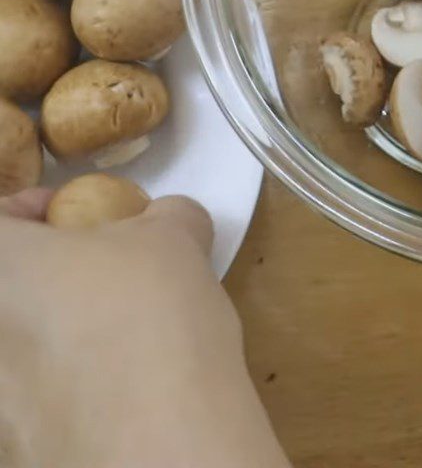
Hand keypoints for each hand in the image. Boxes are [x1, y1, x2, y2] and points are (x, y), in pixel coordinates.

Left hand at [0, 189, 290, 467]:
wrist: (161, 437)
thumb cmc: (149, 311)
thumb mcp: (175, 236)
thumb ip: (167, 215)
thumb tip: (171, 220)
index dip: (28, 208)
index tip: (73, 216)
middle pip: (10, 289)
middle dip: (54, 274)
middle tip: (109, 272)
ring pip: (22, 346)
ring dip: (65, 330)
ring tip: (127, 334)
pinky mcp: (22, 449)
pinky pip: (41, 400)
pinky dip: (77, 385)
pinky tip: (129, 388)